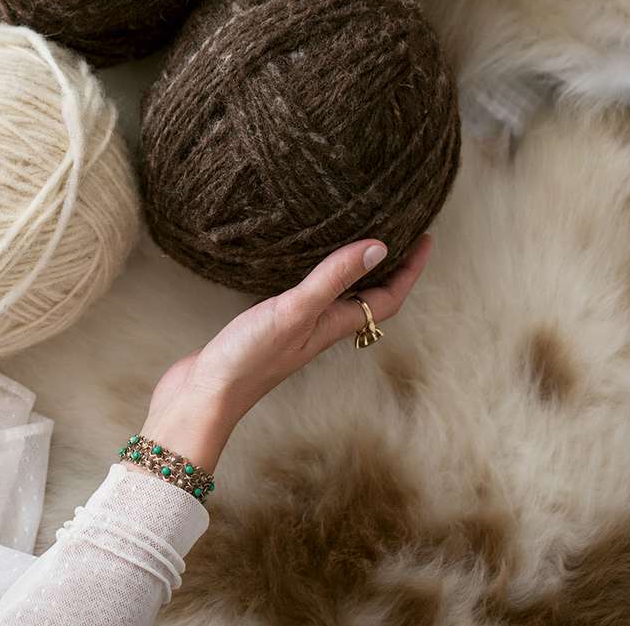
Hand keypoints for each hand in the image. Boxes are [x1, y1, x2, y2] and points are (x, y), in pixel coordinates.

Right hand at [139, 235, 433, 470]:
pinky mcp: (269, 327)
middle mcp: (320, 328)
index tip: (425, 238)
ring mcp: (295, 329)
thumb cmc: (249, 359)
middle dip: (389, 269)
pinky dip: (315, 277)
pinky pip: (306, 297)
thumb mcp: (295, 311)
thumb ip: (333, 278)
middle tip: (399, 234)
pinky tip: (299, 264)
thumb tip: (379, 248)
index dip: (410, 270)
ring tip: (359, 242)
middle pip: (368, 298)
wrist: (204, 396)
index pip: (386, 298)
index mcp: (332, 325)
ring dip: (354, 273)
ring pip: (338, 298)